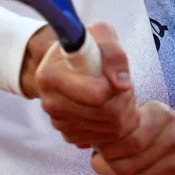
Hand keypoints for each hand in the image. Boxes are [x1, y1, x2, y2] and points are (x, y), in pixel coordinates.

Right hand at [25, 23, 137, 148]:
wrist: (68, 66)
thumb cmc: (85, 48)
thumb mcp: (100, 35)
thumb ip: (113, 53)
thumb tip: (121, 84)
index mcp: (50, 76)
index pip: (96, 95)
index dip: (114, 87)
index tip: (113, 76)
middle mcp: (50, 102)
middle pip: (107, 114)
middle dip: (124, 100)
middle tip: (123, 87)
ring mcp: (59, 122)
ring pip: (109, 129)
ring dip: (123, 113)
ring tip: (117, 95)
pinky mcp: (70, 135)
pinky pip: (103, 139)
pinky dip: (114, 126)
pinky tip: (109, 109)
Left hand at [91, 101, 174, 174]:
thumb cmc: (162, 141)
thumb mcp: (147, 121)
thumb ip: (121, 126)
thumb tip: (83, 139)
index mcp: (161, 115)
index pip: (126, 139)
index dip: (106, 149)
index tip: (98, 151)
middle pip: (126, 163)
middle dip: (104, 168)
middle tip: (98, 166)